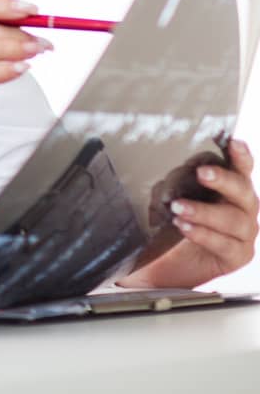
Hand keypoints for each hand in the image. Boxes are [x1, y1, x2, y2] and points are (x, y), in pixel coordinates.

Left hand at [120, 140, 259, 288]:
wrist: (160, 262)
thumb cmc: (168, 224)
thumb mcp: (169, 195)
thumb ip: (179, 182)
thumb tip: (184, 170)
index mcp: (230, 190)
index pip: (241, 171)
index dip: (241, 157)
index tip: (233, 142)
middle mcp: (242, 210)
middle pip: (244, 192)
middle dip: (223, 180)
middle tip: (202, 173)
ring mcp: (243, 235)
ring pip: (235, 220)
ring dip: (205, 212)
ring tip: (179, 208)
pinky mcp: (236, 256)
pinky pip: (225, 244)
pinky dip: (204, 234)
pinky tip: (185, 228)